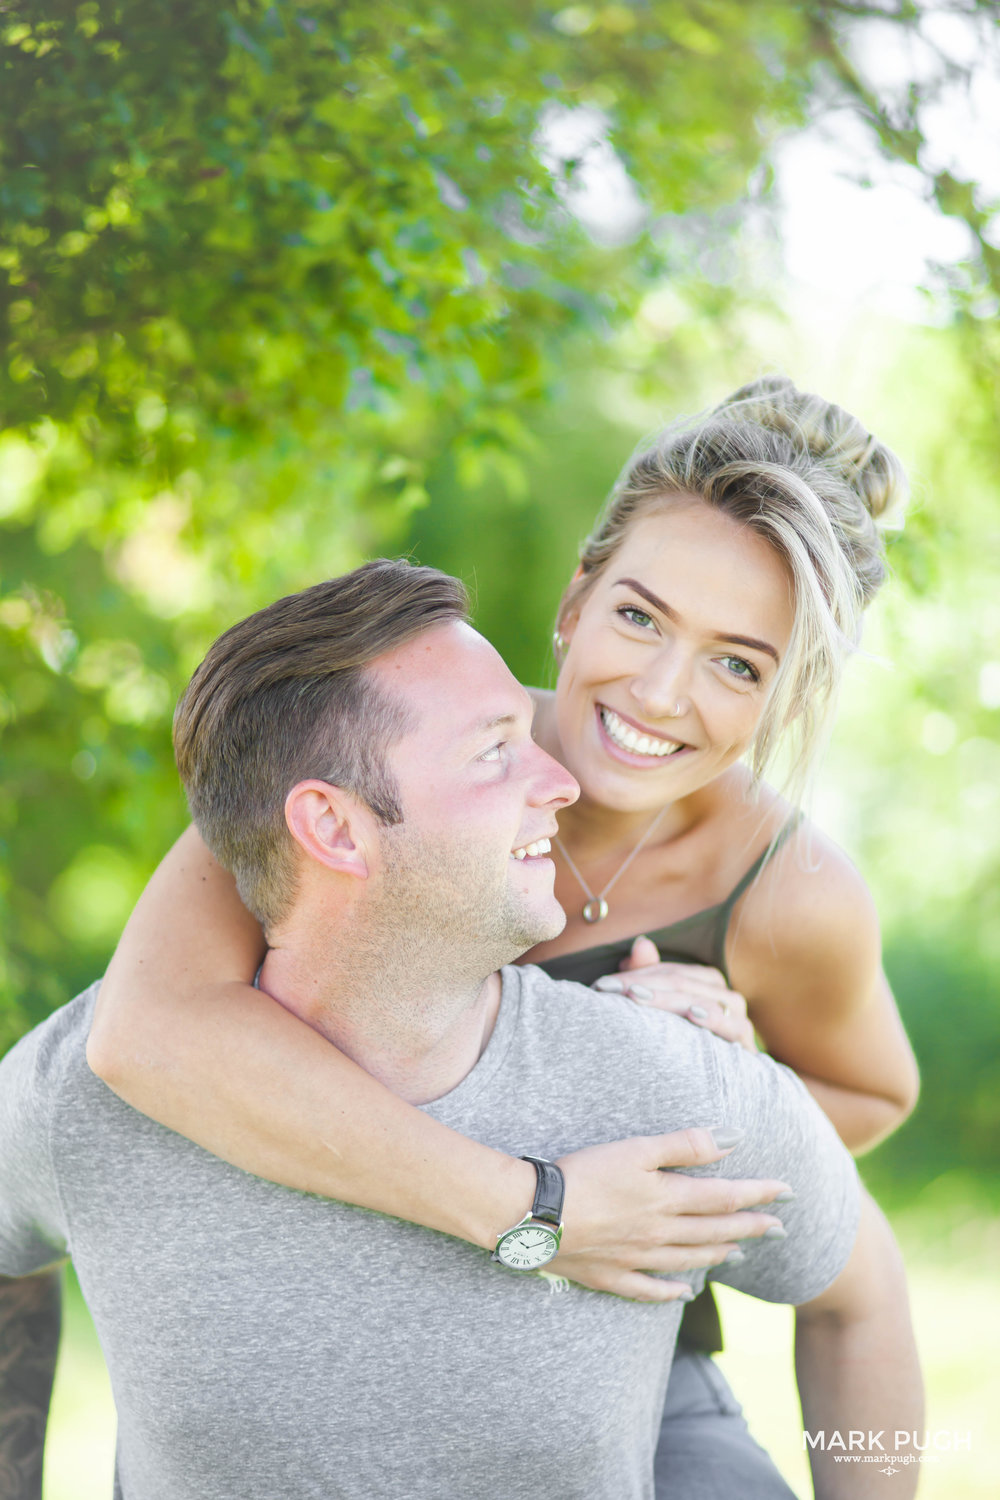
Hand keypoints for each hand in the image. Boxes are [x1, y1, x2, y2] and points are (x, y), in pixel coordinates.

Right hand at [553, 1128, 791, 1301]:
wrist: (533, 1214)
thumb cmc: (583, 1173)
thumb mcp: (636, 1149)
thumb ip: (685, 1145)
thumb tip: (733, 1139)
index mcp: (667, 1199)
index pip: (724, 1197)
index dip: (758, 1193)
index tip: (787, 1191)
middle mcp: (659, 1234)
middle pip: (714, 1231)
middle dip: (751, 1227)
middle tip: (780, 1228)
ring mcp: (635, 1259)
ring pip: (688, 1260)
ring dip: (719, 1255)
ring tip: (742, 1254)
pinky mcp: (609, 1275)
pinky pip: (649, 1290)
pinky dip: (671, 1292)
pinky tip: (685, 1293)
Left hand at [591, 936, 755, 1050]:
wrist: (704, 1099)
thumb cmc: (678, 1050)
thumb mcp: (657, 1013)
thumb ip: (647, 976)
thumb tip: (642, 943)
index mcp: (705, 984)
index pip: (669, 971)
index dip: (635, 974)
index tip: (601, 985)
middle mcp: (724, 997)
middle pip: (682, 981)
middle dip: (643, 984)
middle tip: (610, 991)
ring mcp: (738, 1019)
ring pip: (704, 998)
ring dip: (670, 998)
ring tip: (638, 997)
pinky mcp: (746, 1045)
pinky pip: (733, 1026)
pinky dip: (713, 1018)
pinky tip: (691, 1015)